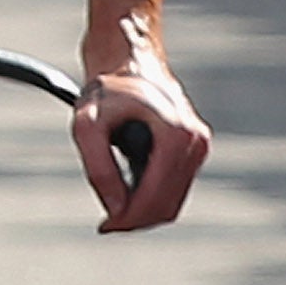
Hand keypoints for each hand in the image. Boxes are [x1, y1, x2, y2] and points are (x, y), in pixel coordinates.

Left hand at [78, 49, 211, 230]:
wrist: (128, 59)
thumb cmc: (108, 88)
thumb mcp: (86, 126)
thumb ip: (99, 170)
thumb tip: (115, 208)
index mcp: (177, 133)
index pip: (156, 197)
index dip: (128, 218)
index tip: (104, 226)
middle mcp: (196, 141)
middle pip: (168, 205)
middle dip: (136, 220)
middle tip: (107, 223)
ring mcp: (199, 145)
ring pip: (174, 201)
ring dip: (144, 212)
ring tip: (114, 210)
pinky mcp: (195, 148)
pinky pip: (176, 189)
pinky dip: (153, 199)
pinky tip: (128, 196)